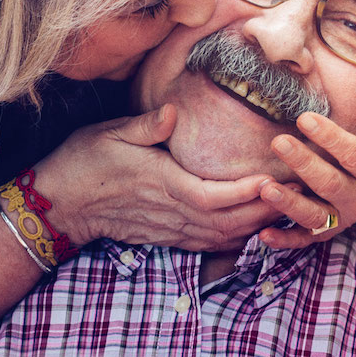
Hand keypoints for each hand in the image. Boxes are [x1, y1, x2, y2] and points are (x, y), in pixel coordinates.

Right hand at [32, 104, 279, 251]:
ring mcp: (168, 229)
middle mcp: (170, 212)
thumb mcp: (110, 133)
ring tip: (284, 211)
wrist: (60, 204)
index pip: (213, 195)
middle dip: (264, 212)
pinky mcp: (164, 237)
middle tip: (295, 195)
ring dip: (254, 228)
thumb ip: (145, 126)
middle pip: (227, 222)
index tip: (273, 180)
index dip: (245, 192)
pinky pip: (206, 244)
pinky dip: (233, 240)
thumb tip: (171, 112)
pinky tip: (251, 229)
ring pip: (221, 237)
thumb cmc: (84, 162)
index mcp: (161, 184)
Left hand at [257, 112, 355, 249]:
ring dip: (290, 204)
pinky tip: (264, 234)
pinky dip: (284, 240)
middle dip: (303, 163)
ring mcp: (341, 219)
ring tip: (266, 188)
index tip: (305, 118)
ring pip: (315, 216)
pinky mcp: (323, 232)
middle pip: (330, 184)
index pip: (355, 156)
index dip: (330, 137)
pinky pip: (303, 239)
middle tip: (279, 142)